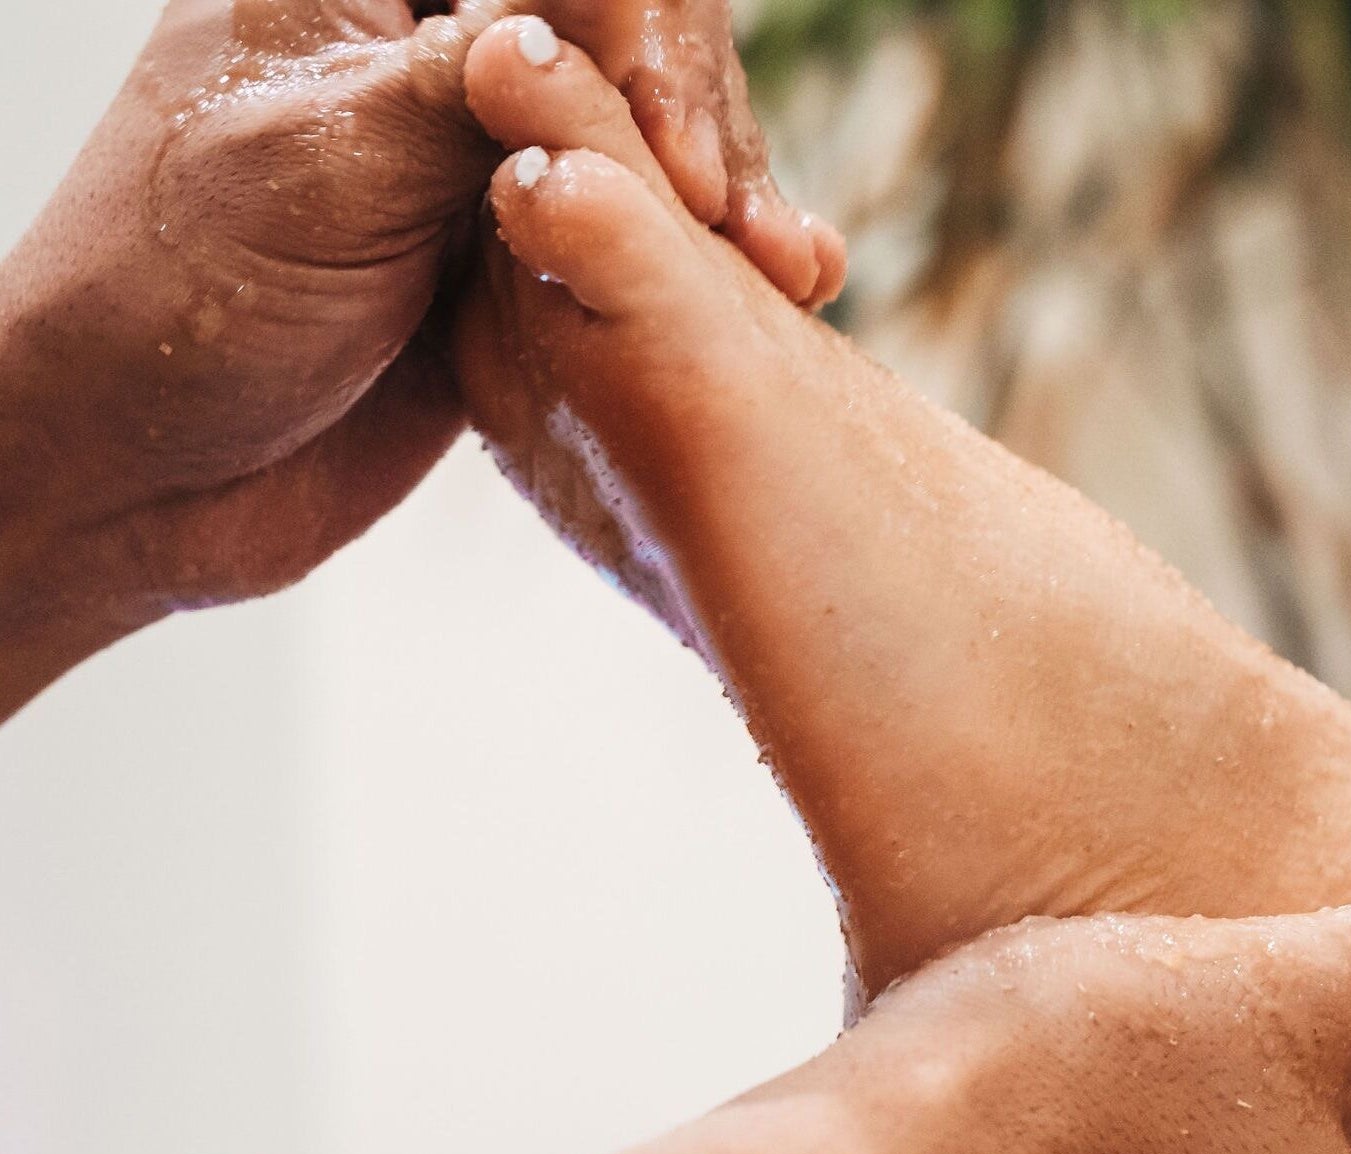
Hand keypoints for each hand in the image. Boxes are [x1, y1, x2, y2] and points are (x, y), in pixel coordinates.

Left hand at [0, 0, 843, 719]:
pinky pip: (639, 222)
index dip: (630, 15)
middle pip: (622, 22)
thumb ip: (469, 76)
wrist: (140, 478)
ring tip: (779, 263)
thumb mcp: (325, 164)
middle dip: (692, 105)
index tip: (663, 120)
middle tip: (719, 209)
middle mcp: (429, 39)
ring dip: (724, 182)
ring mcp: (481, 147)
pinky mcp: (520, 247)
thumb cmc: (173, 303)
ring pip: (647, 125)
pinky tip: (779, 279)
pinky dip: (708, 251)